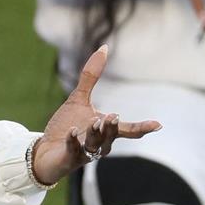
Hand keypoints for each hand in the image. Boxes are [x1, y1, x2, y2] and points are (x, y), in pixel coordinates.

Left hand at [30, 45, 161, 185]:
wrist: (47, 150)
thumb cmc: (67, 126)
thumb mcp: (78, 99)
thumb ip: (91, 76)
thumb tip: (104, 48)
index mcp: (105, 130)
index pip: (127, 130)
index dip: (142, 127)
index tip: (158, 125)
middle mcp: (100, 143)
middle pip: (111, 136)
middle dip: (113, 127)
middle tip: (113, 115)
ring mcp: (86, 152)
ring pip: (95, 144)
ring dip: (95, 133)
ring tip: (95, 121)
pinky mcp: (70, 156)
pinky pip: (74, 150)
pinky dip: (74, 141)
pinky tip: (71, 132)